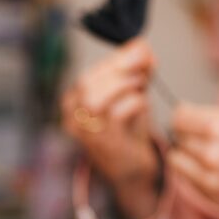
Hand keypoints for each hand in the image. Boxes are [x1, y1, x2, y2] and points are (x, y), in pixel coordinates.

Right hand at [62, 38, 159, 218]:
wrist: (131, 170)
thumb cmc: (128, 130)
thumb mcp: (130, 93)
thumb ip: (135, 69)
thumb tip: (142, 48)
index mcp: (72, 104)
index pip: (88, 76)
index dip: (116, 59)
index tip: (142, 50)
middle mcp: (72, 120)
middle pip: (88, 84)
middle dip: (121, 69)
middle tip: (146, 65)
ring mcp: (85, 135)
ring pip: (97, 99)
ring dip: (125, 86)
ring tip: (142, 86)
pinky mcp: (104, 145)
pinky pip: (117, 114)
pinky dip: (135, 103)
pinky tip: (143, 104)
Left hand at [168, 104, 218, 215]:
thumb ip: (213, 115)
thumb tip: (183, 112)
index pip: (179, 117)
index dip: (183, 117)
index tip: (187, 120)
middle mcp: (210, 151)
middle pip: (178, 137)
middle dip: (187, 136)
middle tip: (204, 138)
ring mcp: (207, 175)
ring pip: (176, 158)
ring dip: (186, 155)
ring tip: (207, 154)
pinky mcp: (207, 192)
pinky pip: (185, 177)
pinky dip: (193, 171)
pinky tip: (213, 169)